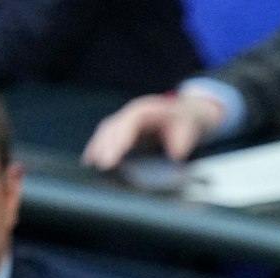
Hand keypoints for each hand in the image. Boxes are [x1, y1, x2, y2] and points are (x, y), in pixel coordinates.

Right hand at [83, 92, 225, 169]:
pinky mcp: (126, 131)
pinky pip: (108, 137)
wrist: (188, 112)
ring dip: (97, 147)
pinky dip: (99, 147)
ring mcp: (127, 121)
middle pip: (111, 128)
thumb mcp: (190, 126)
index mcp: (145, 110)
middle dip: (102, 147)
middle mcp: (132, 114)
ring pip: (106, 132)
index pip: (126, 125)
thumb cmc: (187, 119)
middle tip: (98, 165)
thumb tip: (176, 153)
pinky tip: (91, 159)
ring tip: (89, 164)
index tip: (110, 159)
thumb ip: (183, 138)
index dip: (117, 142)